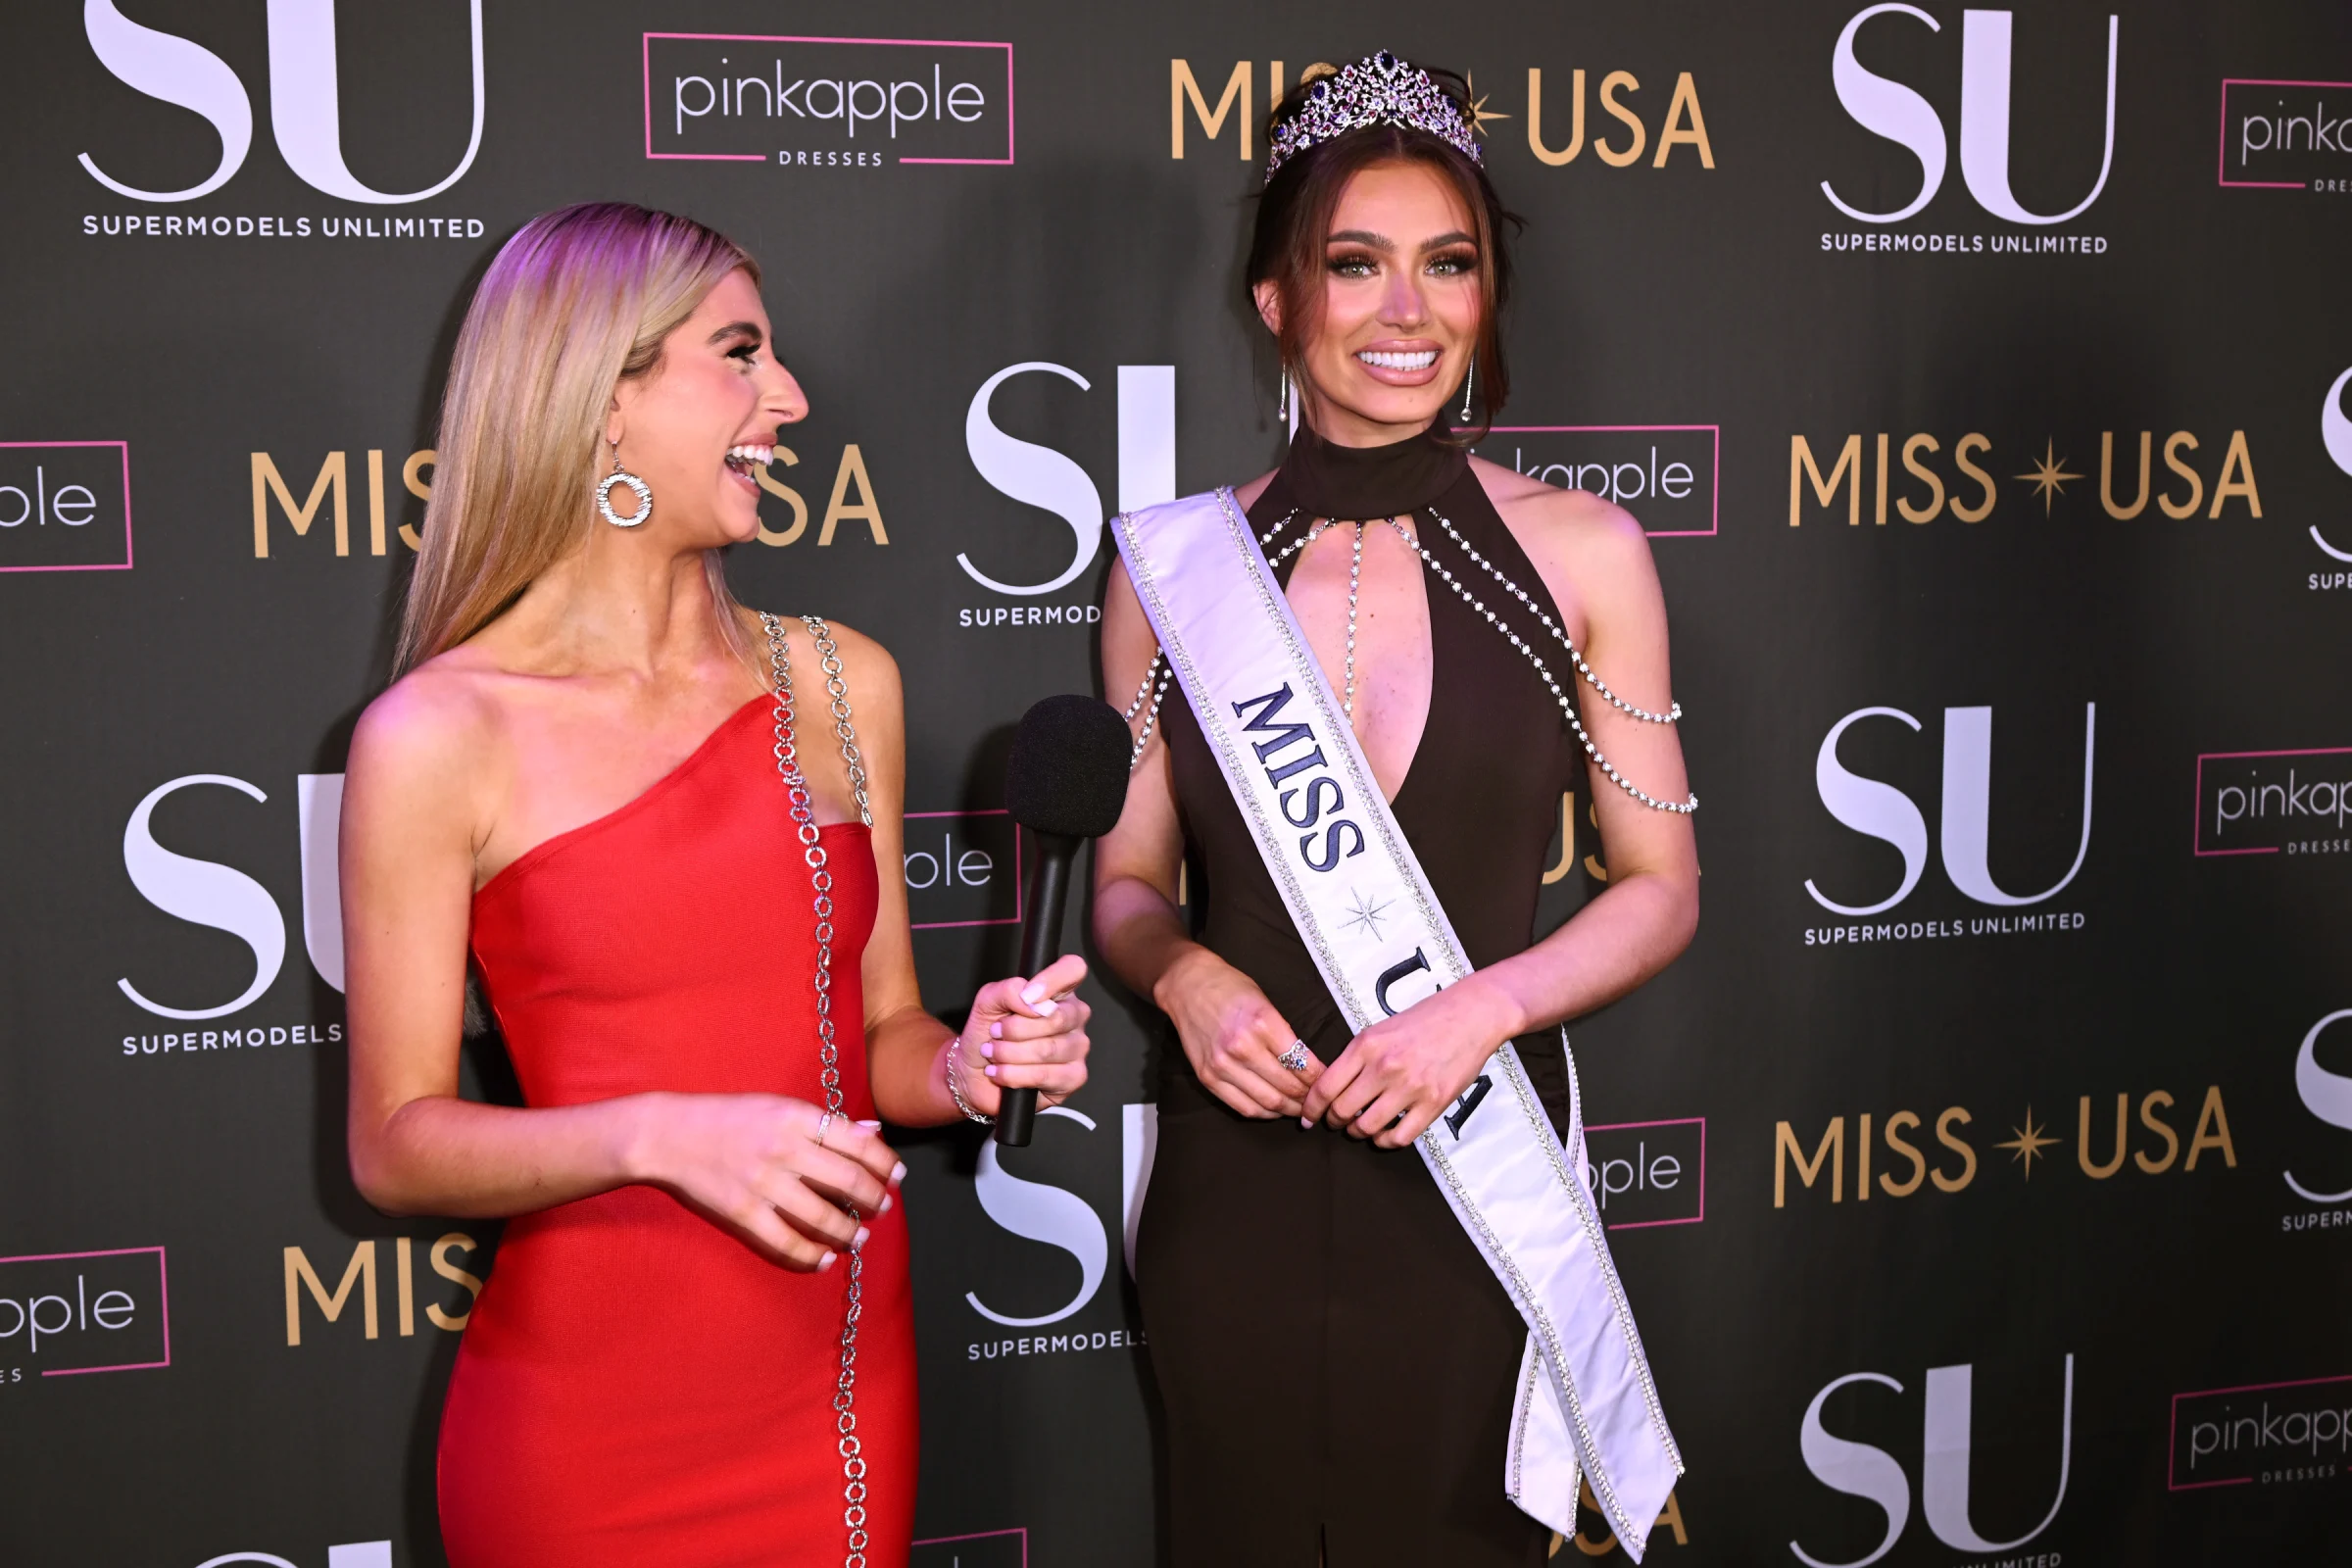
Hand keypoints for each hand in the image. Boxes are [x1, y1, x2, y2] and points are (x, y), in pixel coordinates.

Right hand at [629, 1093, 903, 1271]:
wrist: (669, 1134)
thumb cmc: (728, 1117)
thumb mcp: (778, 1106)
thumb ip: (824, 1123)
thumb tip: (871, 1135)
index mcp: (797, 1117)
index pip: (858, 1143)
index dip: (885, 1163)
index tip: (896, 1177)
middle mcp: (785, 1149)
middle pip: (849, 1181)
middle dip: (874, 1199)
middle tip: (882, 1208)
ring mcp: (764, 1184)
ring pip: (824, 1217)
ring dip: (850, 1232)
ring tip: (859, 1237)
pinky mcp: (743, 1213)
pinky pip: (786, 1242)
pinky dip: (811, 1256)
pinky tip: (824, 1259)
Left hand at [954, 953, 1092, 1116]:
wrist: (975, 1073)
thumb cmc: (987, 1035)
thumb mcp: (987, 1003)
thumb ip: (1008, 990)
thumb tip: (1030, 999)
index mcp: (1058, 991)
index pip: (1073, 969)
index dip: (1052, 980)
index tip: (1027, 996)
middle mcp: (1074, 1016)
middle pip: (1057, 1017)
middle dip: (1015, 1029)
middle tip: (995, 1033)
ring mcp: (1077, 1047)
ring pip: (1048, 1049)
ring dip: (1009, 1054)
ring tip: (993, 1054)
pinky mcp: (1074, 1077)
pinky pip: (1045, 1075)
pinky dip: (1014, 1075)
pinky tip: (1001, 1072)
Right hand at [1155, 946, 1321, 1118]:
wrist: (1189, 986)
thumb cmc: (1231, 989)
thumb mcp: (1266, 1002)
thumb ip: (1286, 1035)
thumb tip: (1310, 1066)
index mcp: (1264, 1023)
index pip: (1303, 1064)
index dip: (1321, 1079)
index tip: (1329, 1083)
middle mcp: (1243, 1047)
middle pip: (1288, 1087)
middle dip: (1309, 1098)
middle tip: (1318, 1101)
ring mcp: (1223, 1065)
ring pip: (1268, 1102)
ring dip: (1289, 1109)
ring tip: (1301, 1108)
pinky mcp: (1208, 1077)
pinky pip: (1243, 1107)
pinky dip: (1265, 1113)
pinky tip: (1275, 1109)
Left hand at [1301, 974, 1519, 1147]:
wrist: (1470, 1015)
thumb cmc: (1423, 1020)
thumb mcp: (1379, 1030)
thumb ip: (1355, 1057)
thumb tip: (1330, 1088)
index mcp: (1365, 1045)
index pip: (1324, 1087)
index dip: (1310, 1109)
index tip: (1307, 1118)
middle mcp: (1384, 1067)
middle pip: (1341, 1111)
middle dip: (1333, 1121)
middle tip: (1335, 1122)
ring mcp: (1410, 1087)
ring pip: (1367, 1127)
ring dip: (1358, 1132)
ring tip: (1360, 1127)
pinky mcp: (1433, 1103)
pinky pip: (1399, 1137)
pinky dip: (1385, 1141)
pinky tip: (1384, 1134)